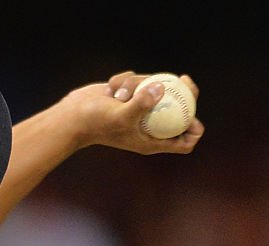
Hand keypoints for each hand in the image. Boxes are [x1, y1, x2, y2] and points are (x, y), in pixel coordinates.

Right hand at [61, 71, 204, 154]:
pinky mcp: (132, 97)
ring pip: (156, 90)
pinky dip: (127, 82)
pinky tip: (112, 88)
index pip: (183, 142)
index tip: (194, 113)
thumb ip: (141, 103)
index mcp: (152, 141)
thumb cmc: (97, 122)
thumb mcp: (121, 115)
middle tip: (185, 80)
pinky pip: (139, 82)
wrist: (74, 116)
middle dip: (184, 95)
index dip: (194, 130)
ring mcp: (141, 111)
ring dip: (140, 84)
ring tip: (120, 93)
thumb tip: (160, 87)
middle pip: (179, 113)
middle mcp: (149, 127)